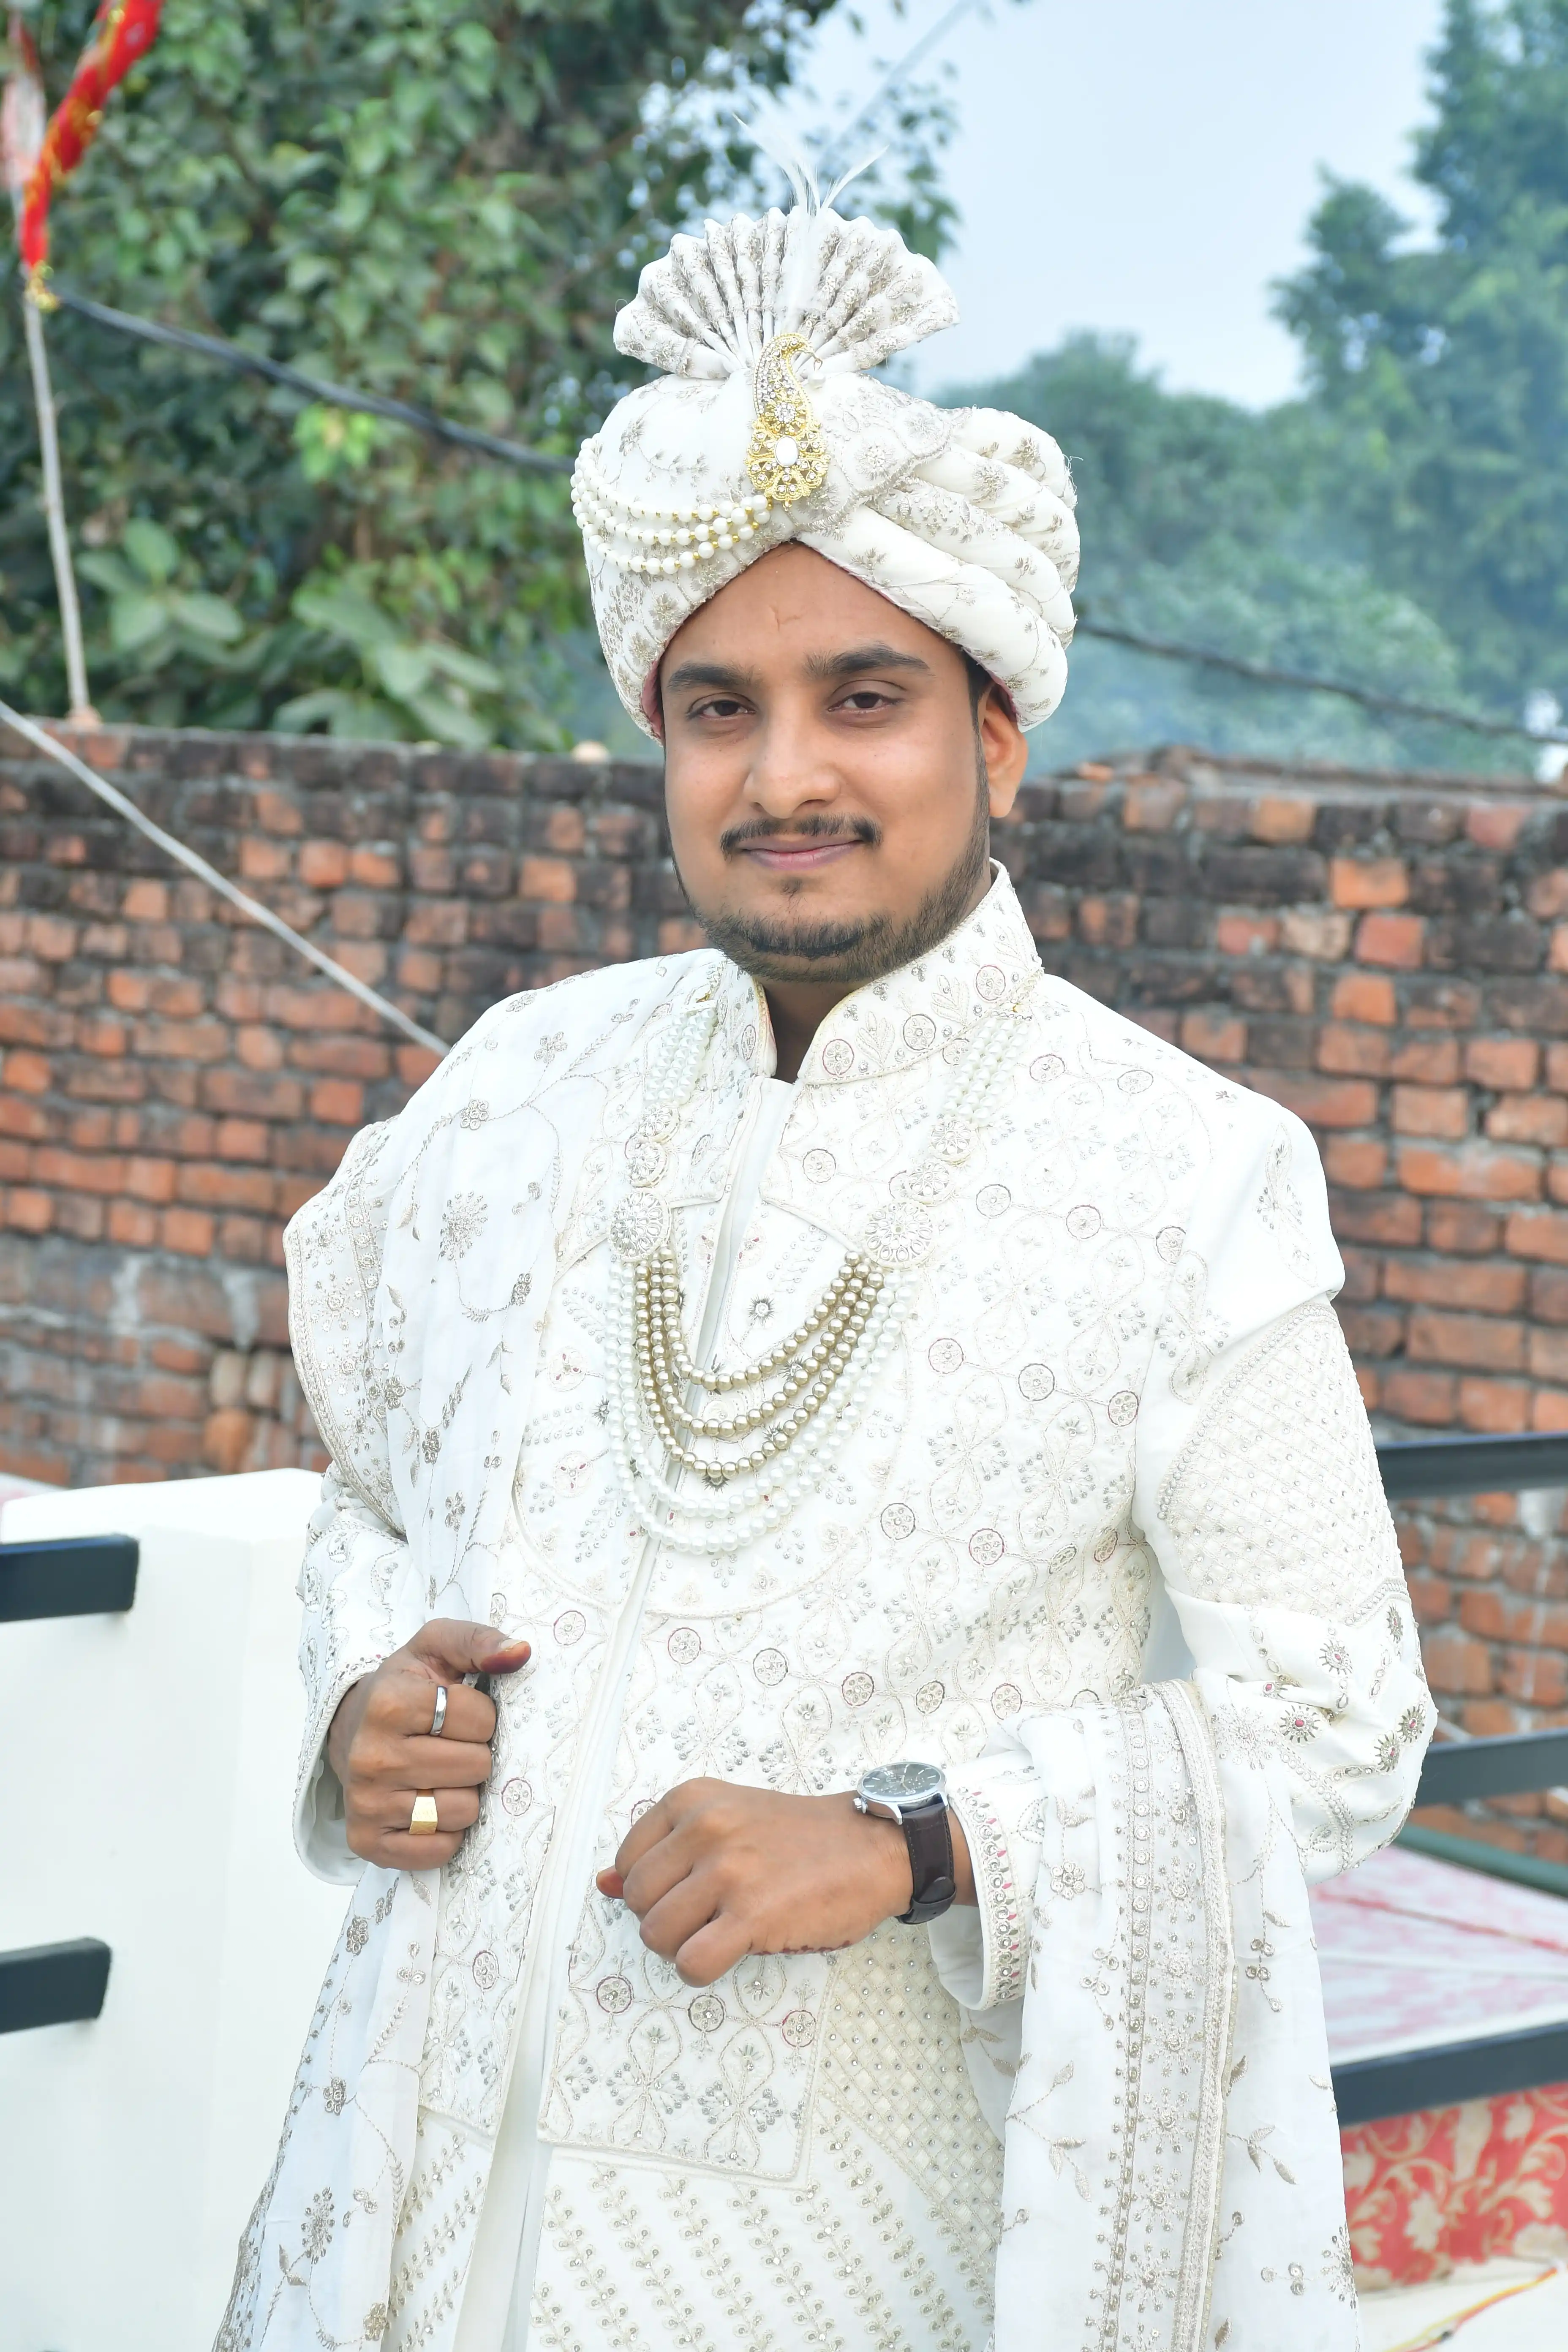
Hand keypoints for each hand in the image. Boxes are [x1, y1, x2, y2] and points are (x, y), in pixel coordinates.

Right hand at [326, 1617, 530, 1868]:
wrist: (354, 1728)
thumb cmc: (405, 1687)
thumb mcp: (436, 1648)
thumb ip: (479, 1642)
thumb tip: (520, 1653)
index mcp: (389, 1703)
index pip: (480, 1719)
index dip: (482, 1716)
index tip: (460, 1712)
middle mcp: (370, 1756)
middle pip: (476, 1767)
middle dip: (476, 1754)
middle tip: (452, 1745)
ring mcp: (366, 1804)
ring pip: (462, 1812)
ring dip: (464, 1794)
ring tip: (441, 1773)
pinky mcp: (367, 1843)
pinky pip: (439, 1850)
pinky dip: (446, 1831)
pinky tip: (429, 1804)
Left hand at [595, 1779, 973, 1986]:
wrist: (871, 1846)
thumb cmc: (796, 1838)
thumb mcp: (724, 1818)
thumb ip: (662, 1849)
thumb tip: (602, 1885)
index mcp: (691, 1799)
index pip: (628, 1863)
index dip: (653, 1890)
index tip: (689, 1890)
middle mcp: (705, 1828)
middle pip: (639, 1903)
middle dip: (666, 1921)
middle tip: (709, 1915)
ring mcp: (728, 1871)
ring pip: (658, 1936)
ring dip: (684, 1947)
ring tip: (721, 1931)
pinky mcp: (753, 1914)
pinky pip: (692, 1963)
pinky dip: (702, 1970)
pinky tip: (732, 1951)